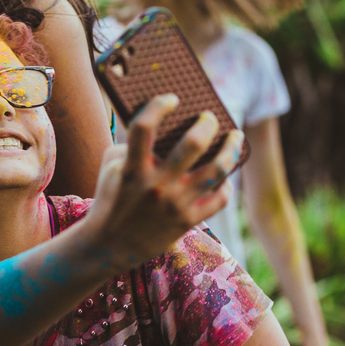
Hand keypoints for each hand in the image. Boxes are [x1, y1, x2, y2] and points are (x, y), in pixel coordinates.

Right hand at [85, 94, 244, 271]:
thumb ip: (130, 144)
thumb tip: (164, 125)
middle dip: (207, 125)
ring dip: (230, 150)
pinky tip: (224, 177)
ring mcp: (174, 204)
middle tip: (210, 118)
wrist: (109, 246)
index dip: (159, 106)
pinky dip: (225, 185)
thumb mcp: (110, 167)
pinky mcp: (186, 222)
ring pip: (216, 170)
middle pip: (192, 145)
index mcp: (132, 168)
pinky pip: (218, 199)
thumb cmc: (110, 199)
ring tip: (235, 138)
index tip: (172, 99)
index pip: (144, 127)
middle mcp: (155, 185)